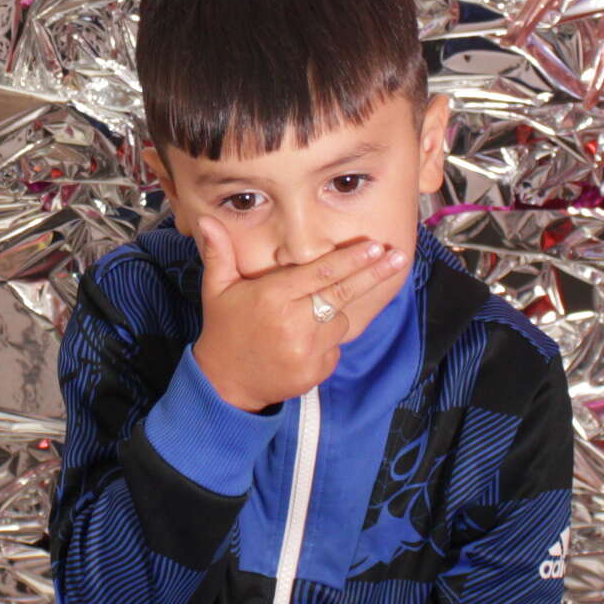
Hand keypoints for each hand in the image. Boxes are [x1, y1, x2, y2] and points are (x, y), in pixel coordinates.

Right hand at [188, 222, 408, 412]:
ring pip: (340, 321)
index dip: (351, 259)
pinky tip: (304, 343)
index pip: (321, 272)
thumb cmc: (224, 329)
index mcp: (272, 296)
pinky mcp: (315, 371)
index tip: (375, 247)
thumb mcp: (217, 289)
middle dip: (373, 273)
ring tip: (306, 318)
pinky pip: (335, 348)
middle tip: (397, 256)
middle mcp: (293, 321)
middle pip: (343, 292)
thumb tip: (207, 220)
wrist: (224, 384)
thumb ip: (218, 254)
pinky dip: (327, 342)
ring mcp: (306, 349)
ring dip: (334, 315)